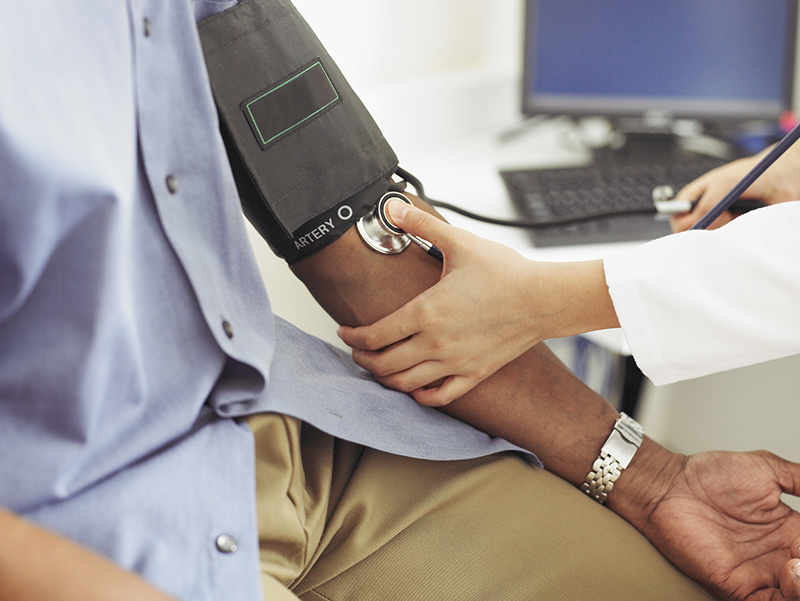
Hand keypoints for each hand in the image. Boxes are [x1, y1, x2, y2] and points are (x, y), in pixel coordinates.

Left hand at [337, 201, 618, 405]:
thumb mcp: (459, 242)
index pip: (375, 335)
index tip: (345, 331)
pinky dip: (421, 396)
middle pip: (383, 364)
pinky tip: (416, 388)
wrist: (544, 299)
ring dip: (385, 378)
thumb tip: (393, 205)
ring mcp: (455, 363)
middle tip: (357, 350)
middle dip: (363, 358)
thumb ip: (422, 224)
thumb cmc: (505, 272)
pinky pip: (440, 396)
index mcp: (426, 313)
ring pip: (406, 384)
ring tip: (379, 366)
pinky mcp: (474, 374)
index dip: (352, 336)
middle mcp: (435, 344)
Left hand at [612, 443, 799, 600]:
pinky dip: (789, 598)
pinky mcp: (739, 588)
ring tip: (798, 566)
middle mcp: (780, 557)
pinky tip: (793, 575)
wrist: (670, 486)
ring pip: (797, 595)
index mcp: (791, 531)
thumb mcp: (767, 470)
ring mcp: (761, 574)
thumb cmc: (709, 475)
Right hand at [671, 144, 799, 232]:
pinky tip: (744, 221)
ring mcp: (720, 224)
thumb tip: (694, 225)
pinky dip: (735, 235)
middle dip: (705, 227)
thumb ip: (705, 204)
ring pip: (710, 239)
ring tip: (737, 215)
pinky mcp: (735, 233)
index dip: (683, 223)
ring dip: (723, 230)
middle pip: (691, 232)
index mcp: (696, 198)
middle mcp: (705, 213)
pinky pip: (728, 244)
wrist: (783, 180)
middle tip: (722, 216)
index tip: (695, 222)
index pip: (677, 217)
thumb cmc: (752, 174)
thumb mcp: (723, 183)